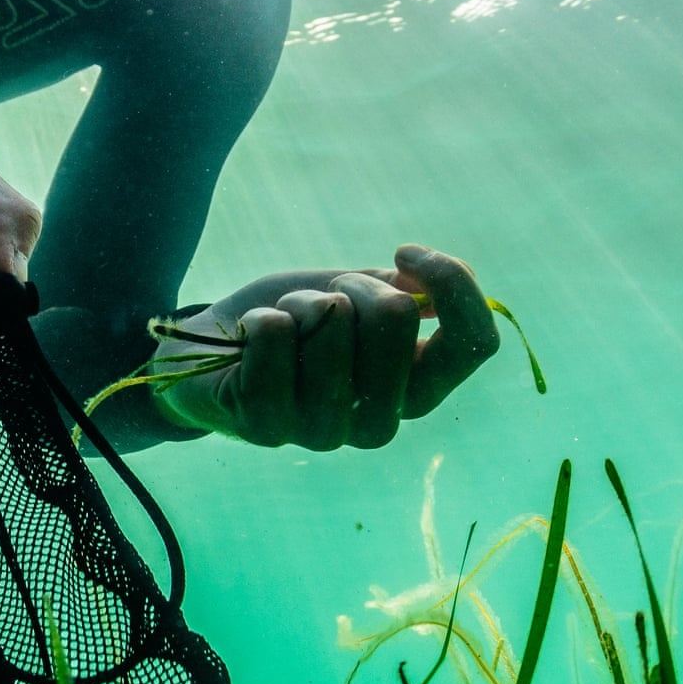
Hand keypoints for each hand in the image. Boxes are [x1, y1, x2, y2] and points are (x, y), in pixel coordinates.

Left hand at [149, 246, 499, 449]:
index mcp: (415, 390)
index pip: (476, 343)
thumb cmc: (290, 322)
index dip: (452, 283)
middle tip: (318, 302)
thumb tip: (434, 279)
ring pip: (332, 321)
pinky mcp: (266, 426)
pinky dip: (260, 317)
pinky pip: (277, 334)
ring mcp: (323, 432)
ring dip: (297, 304)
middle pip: (397, 317)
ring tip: (280, 326)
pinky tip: (250, 341)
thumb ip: (405, 289)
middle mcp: (379, 423)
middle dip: (351, 285)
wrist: (206, 352)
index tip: (403, 251)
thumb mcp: (354, 294)